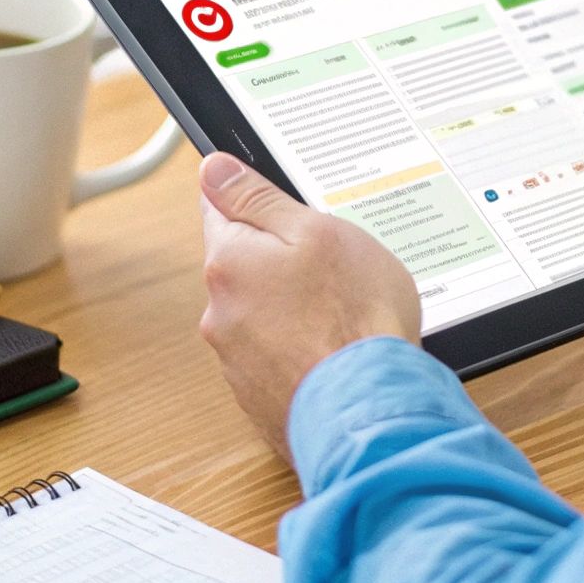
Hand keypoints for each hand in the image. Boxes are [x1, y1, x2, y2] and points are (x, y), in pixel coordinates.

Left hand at [198, 153, 420, 460]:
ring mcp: (238, 362)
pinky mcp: (259, 399)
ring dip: (294, 311)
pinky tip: (338, 352)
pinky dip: (303, 351)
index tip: (283, 210)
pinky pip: (279, 358)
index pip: (221, 211)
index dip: (255, 203)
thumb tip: (213, 169)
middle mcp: (221, 313)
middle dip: (281, 262)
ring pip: (263, 314)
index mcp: (229, 262)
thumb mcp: (316, 231)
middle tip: (333, 267)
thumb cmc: (353, 318)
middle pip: (245, 266)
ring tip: (344, 316)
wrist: (370, 413)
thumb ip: (258, 199)